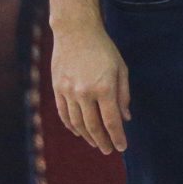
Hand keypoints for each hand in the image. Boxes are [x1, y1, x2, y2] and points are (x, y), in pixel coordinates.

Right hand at [50, 21, 131, 152]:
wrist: (76, 32)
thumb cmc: (104, 49)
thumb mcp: (121, 69)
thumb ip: (123, 95)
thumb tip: (125, 118)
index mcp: (104, 88)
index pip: (111, 121)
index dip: (117, 137)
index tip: (122, 147)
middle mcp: (84, 93)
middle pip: (93, 126)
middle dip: (102, 141)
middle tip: (109, 150)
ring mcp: (68, 92)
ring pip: (77, 122)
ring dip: (87, 136)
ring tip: (96, 143)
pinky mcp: (57, 89)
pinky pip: (64, 113)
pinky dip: (71, 125)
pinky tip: (78, 132)